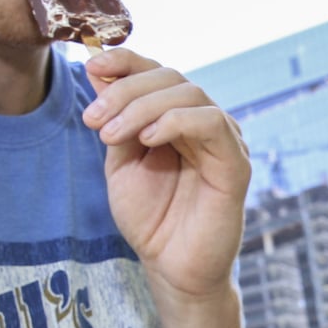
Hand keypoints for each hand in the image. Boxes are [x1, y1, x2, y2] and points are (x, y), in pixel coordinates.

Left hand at [82, 48, 249, 303]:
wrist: (170, 267)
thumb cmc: (150, 219)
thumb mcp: (120, 162)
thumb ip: (115, 120)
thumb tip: (96, 70)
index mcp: (178, 118)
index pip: (157, 72)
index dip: (126, 60)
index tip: (91, 64)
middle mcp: (204, 123)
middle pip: (171, 77)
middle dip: (125, 90)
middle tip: (92, 119)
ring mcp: (223, 141)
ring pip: (190, 94)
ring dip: (142, 107)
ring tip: (109, 135)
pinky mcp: (236, 164)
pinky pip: (212, 123)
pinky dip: (176, 121)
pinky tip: (147, 139)